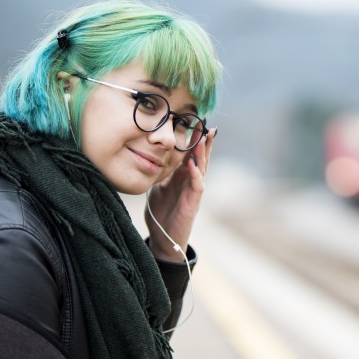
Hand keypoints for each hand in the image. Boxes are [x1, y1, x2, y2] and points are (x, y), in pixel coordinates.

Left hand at [145, 129, 215, 261]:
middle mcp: (190, 180)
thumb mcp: (157, 186)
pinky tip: (194, 165)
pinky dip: (196, 174)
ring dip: (203, 153)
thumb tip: (151, 155)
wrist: (163, 237)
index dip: (193, 139)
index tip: (195, 122)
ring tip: (205, 137)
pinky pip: (197, 186)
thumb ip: (159, 172)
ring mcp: (193, 191)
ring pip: (202, 168)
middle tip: (207, 124)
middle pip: (200, 157)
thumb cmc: (161, 211)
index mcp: (181, 175)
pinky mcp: (193, 203)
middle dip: (204, 141)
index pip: (189, 153)